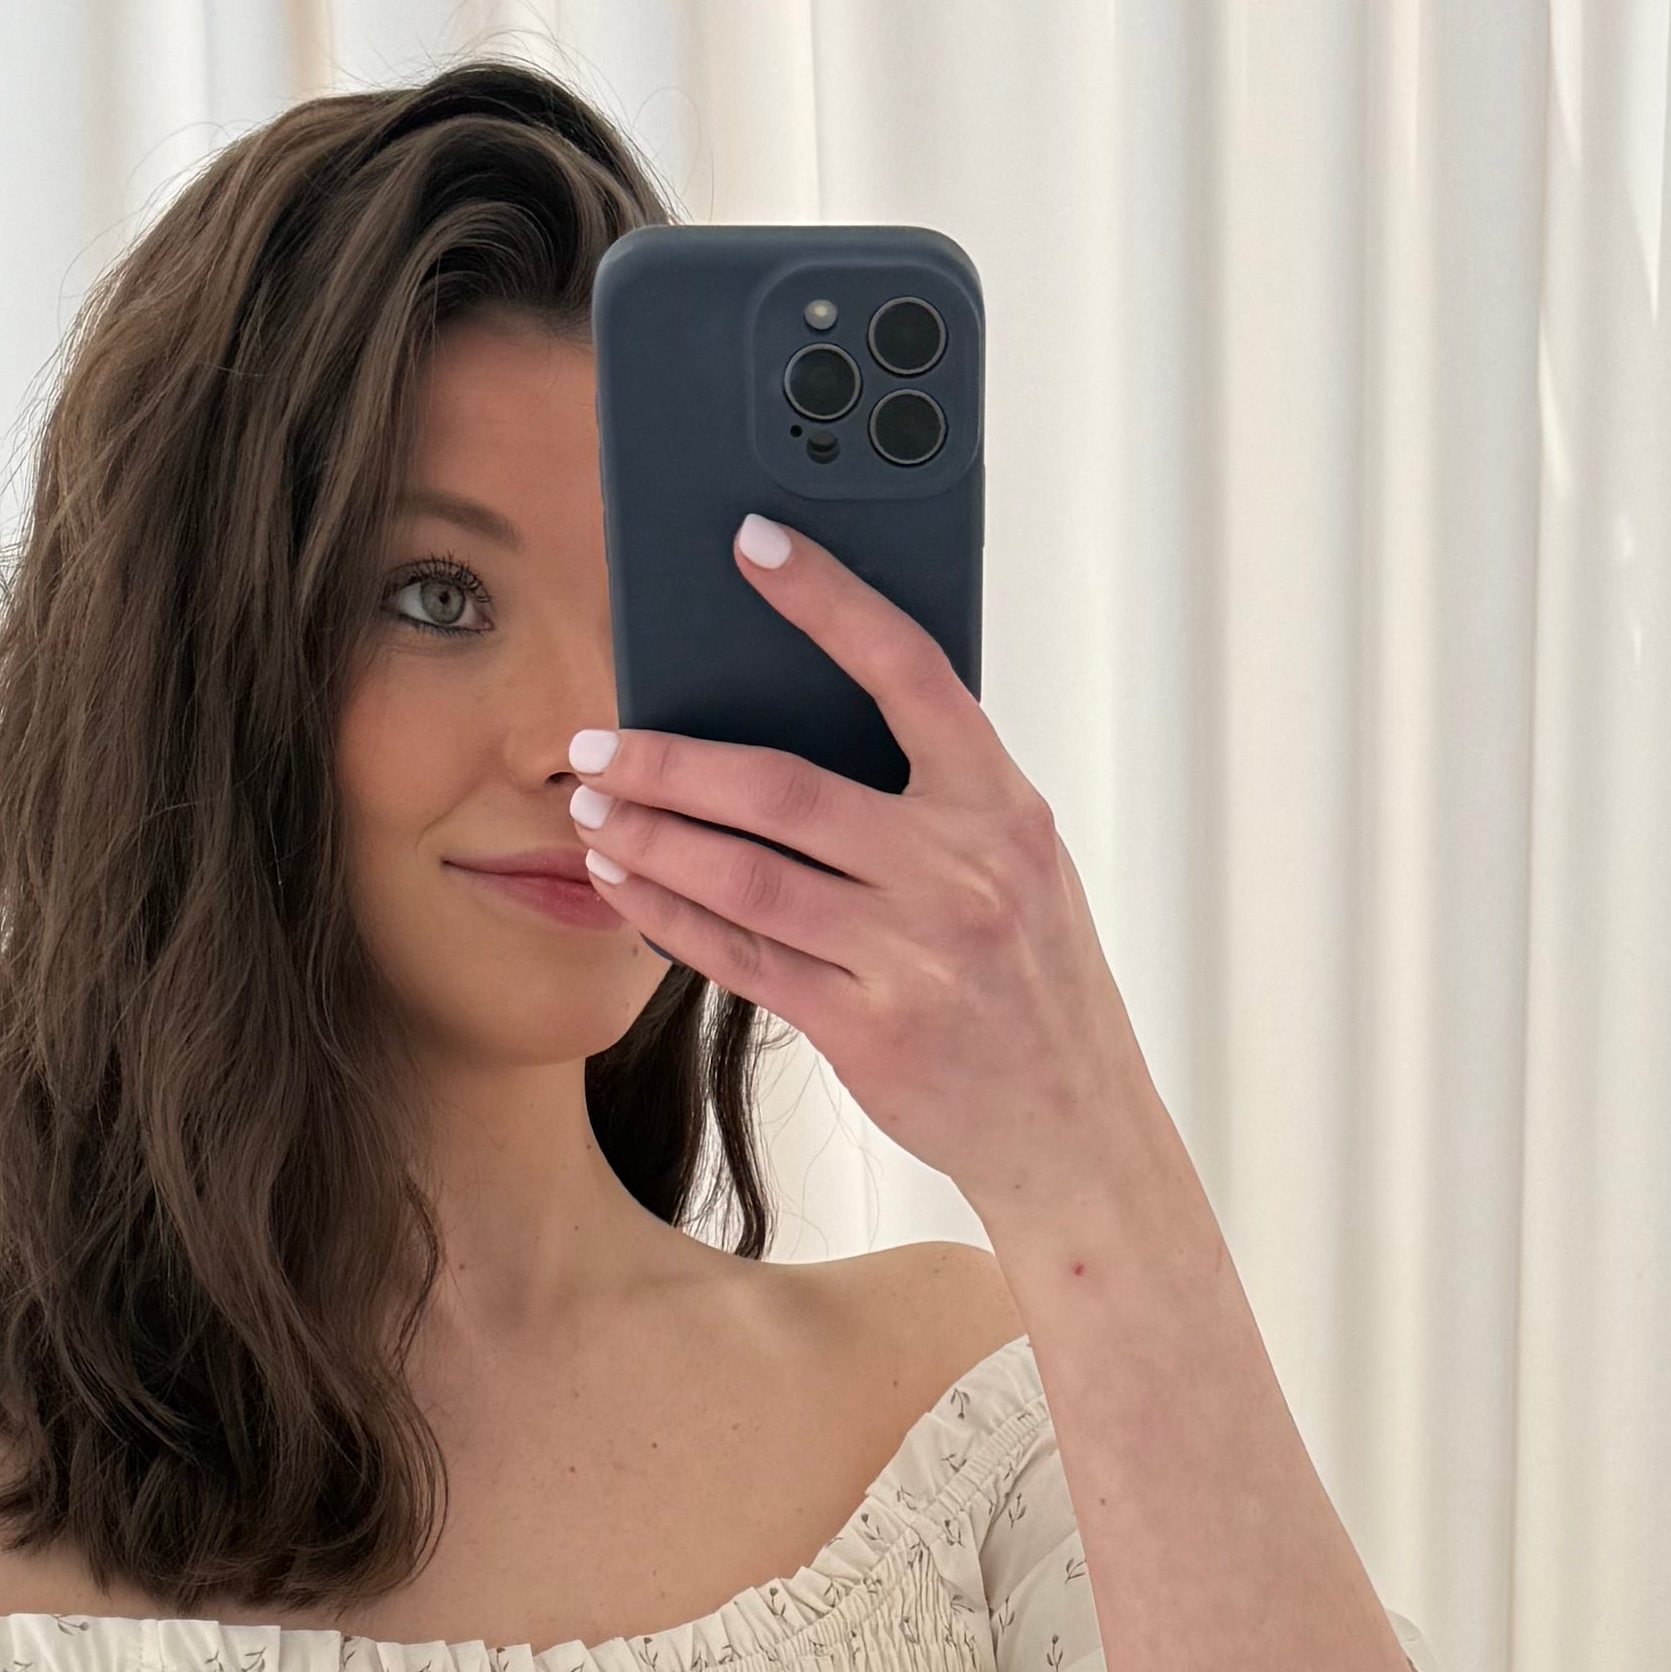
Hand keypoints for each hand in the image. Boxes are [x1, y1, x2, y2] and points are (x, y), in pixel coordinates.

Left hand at [561, 521, 1148, 1210]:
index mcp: (1001, 806)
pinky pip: (743, 960)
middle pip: (784, 791)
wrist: (1075, 1127)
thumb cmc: (1035, 984)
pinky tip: (626, 886)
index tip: (753, 544)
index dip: (828, 601)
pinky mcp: (866, 1029)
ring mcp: (910, 955)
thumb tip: (806, 719)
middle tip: (597, 739)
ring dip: (652, 839)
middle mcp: (957, 872)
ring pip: (746, 877)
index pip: (907, 673)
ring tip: (595, 807)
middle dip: (672, 760)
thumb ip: (939, 795)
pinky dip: (669, 918)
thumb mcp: (1021, 865)